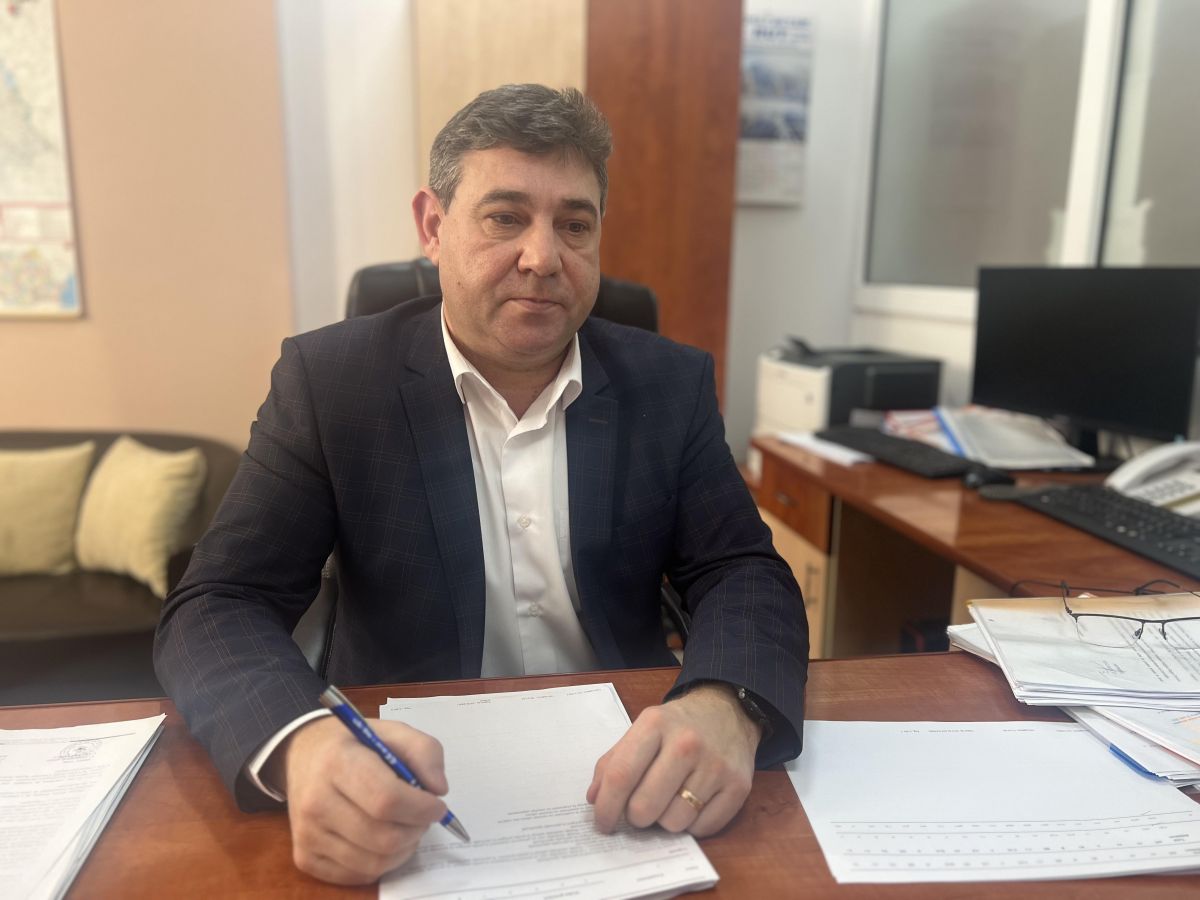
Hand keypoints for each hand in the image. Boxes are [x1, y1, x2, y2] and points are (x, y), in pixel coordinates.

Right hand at [273, 716, 448, 884]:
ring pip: (373, 863)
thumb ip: (424, 751)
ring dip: (403, 849)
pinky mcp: (305, 858)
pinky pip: (357, 876)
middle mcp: (315, 802)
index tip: (438, 805)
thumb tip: (438, 790)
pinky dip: (382, 863)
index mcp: (337, 762)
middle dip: (416, 830)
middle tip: (423, 817)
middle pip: (383, 838)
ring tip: (405, 826)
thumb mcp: (393, 731)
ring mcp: (307, 834)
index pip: (386, 799)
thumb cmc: (356, 745)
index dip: (421, 808)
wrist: (304, 756)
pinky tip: (382, 839)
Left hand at [586, 683, 759, 836]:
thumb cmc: (678, 725)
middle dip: (636, 817)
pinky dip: (692, 825)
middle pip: (645, 807)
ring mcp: (716, 766)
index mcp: (655, 724)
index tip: (602, 823)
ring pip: (673, 823)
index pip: (621, 776)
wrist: (728, 710)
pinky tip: (693, 804)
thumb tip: (595, 799)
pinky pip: (702, 829)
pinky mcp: (739, 786)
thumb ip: (614, 761)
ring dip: (665, 820)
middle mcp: (687, 744)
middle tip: (640, 808)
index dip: (606, 807)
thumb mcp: (643, 729)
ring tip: (670, 800)